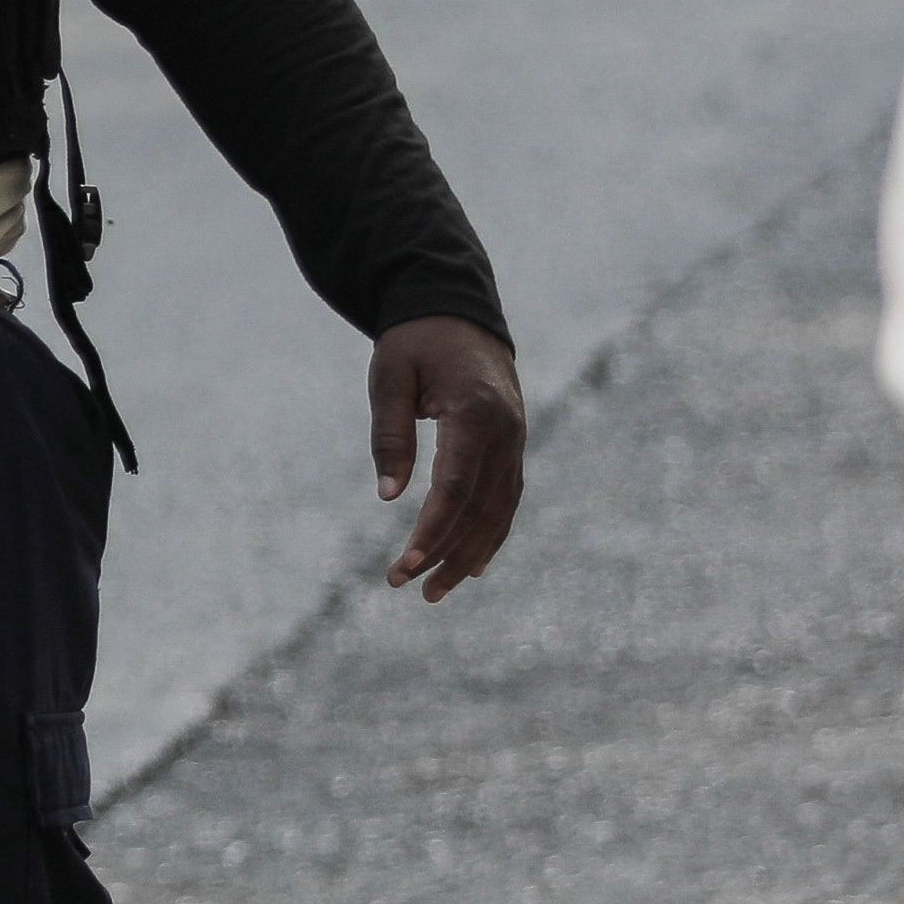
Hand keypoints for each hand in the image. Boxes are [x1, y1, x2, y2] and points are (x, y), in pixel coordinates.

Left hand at [371, 315, 526, 597]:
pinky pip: (507, 498)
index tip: (405, 566)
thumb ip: (390, 435)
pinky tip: (473, 564)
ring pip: (498, 511)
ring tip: (436, 590)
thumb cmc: (415, 343)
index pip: (454, 488)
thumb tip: (389, 497)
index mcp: (473, 414)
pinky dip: (491, 533)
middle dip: (444, 554)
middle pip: (479, 509)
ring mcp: (515, 441)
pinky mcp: (513, 446)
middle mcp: (504, 432)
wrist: (458, 313)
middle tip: (406, 587)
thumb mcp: (389, 378)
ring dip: (470, 554)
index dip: (431, 532)